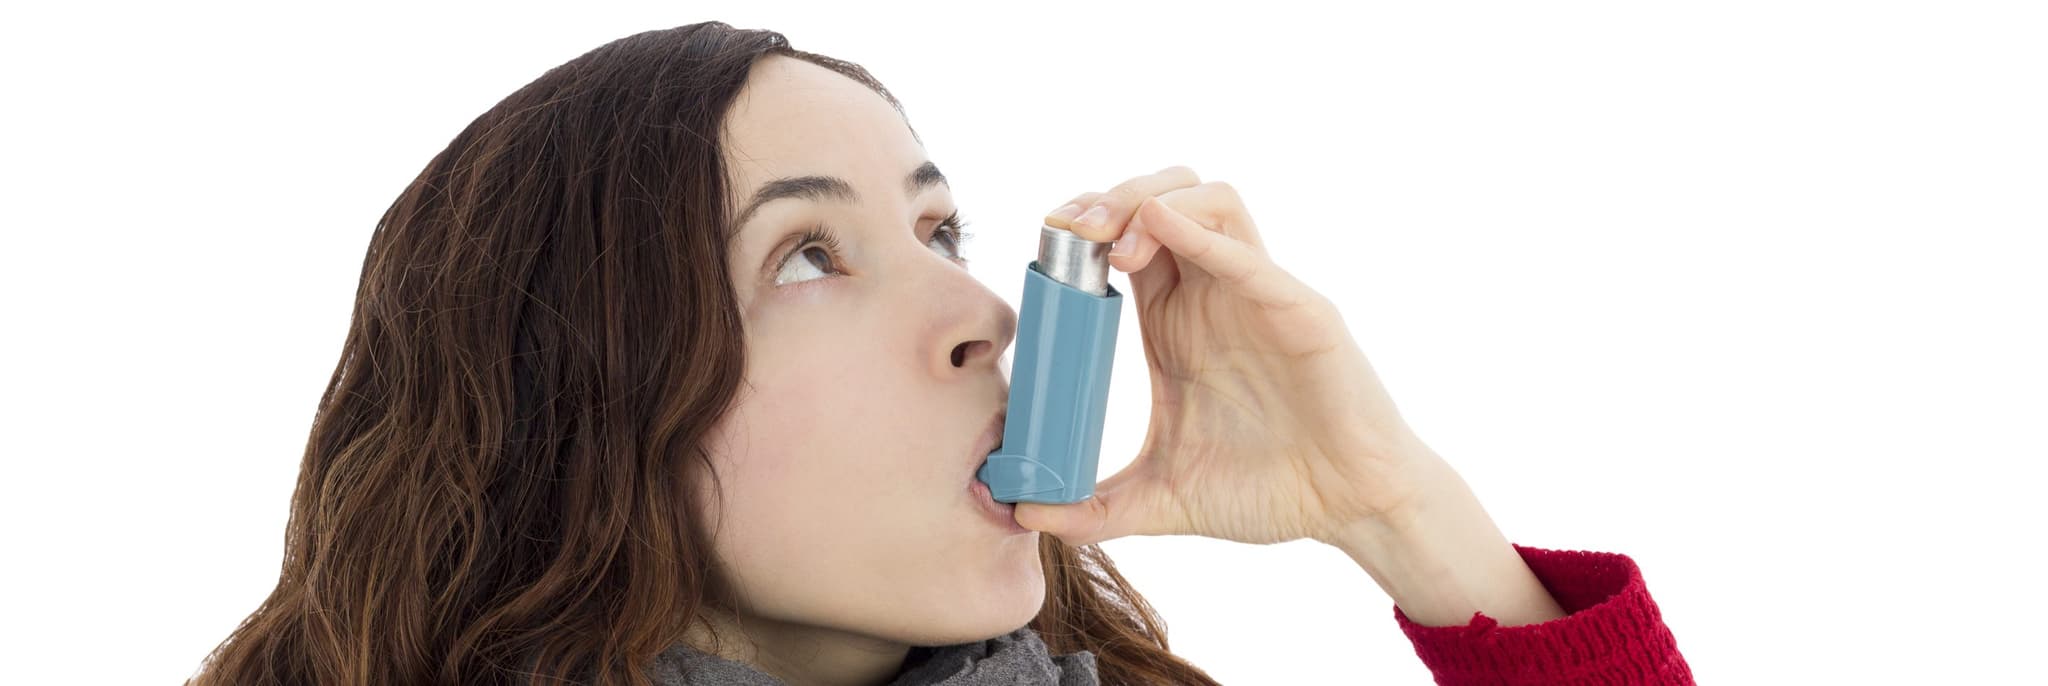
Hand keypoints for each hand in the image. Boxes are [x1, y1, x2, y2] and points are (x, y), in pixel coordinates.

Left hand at [1014, 166, 1454, 547]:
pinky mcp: (1302, 312)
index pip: (1123, 239)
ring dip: (1153, 202)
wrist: (1347, 510)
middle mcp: (1215, 293)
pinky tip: (1160, 231)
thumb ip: (1095, 508)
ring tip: (1113, 243)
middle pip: (1162, 198)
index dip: (1082, 230)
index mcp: (1176, 319)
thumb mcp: (1161, 498)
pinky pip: (1253, 257)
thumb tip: (1022, 515)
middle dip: (1109, 199)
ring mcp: (1260, 294)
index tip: (1042, 247)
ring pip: (1212, 200)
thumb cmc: (1268, 489)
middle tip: (1068, 232)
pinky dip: (1204, 235)